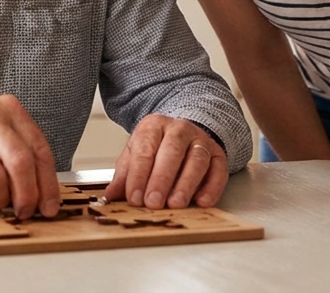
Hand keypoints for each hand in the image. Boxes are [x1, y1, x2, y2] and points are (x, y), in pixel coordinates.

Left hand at [103, 114, 228, 209]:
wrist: (183, 134)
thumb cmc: (156, 148)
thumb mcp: (135, 155)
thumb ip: (124, 175)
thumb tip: (111, 195)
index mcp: (154, 126)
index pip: (145, 150)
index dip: (138, 175)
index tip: (134, 198)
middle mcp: (179, 129)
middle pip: (172, 152)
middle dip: (161, 179)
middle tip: (153, 203)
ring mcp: (201, 140)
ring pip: (196, 160)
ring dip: (186, 184)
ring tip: (175, 204)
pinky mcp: (218, 154)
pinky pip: (218, 170)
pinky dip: (212, 187)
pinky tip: (201, 202)